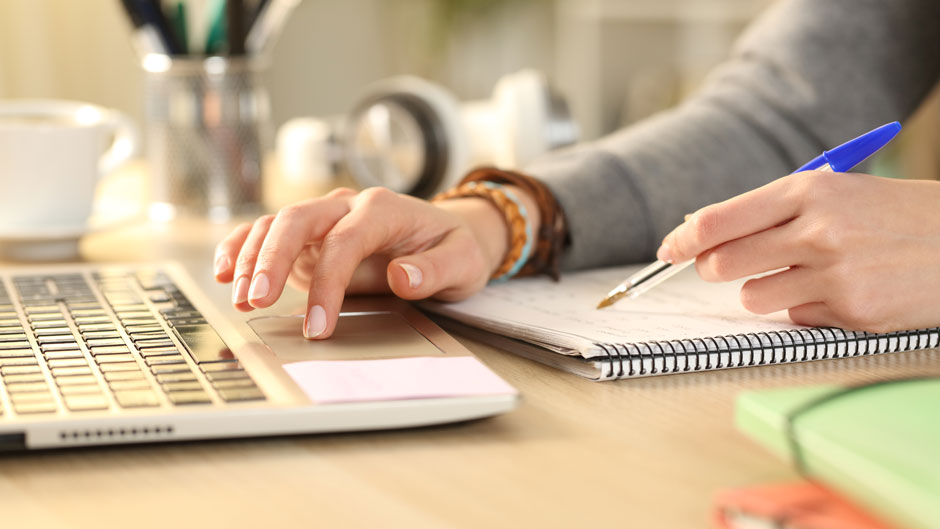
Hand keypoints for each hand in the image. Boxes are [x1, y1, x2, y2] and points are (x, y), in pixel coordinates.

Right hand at [213, 187, 522, 338]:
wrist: (448, 236)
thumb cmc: (454, 249)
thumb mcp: (463, 262)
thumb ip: (435, 270)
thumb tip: (401, 277)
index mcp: (383, 208)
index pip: (345, 241)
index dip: (327, 283)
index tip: (318, 325)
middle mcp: (347, 207)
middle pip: (298, 220)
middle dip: (271, 258)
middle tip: (257, 300)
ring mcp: (325, 220)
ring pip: (276, 225)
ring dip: (253, 258)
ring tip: (241, 296)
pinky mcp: (310, 238)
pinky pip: (269, 234)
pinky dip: (244, 248)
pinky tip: (226, 271)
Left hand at [658, 171, 939, 331]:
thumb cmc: (893, 216)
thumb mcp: (836, 194)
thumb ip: (770, 210)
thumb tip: (700, 230)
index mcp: (809, 191)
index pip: (720, 220)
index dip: (684, 239)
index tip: (669, 250)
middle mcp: (818, 230)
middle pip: (723, 263)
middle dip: (717, 269)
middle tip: (730, 266)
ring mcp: (835, 274)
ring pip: (752, 297)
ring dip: (766, 290)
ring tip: (806, 274)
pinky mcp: (853, 313)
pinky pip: (795, 317)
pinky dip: (807, 308)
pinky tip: (842, 291)